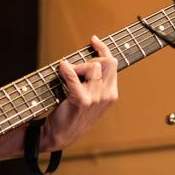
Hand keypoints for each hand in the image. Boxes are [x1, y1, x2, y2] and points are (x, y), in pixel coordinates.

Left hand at [44, 35, 117, 149]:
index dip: (103, 49)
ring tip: (66, 73)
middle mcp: (107, 95)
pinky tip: (61, 67)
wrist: (61, 135)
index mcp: (111, 93)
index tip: (93, 40)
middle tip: (76, 66)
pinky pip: (74, 77)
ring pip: (92, 67)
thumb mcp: (90, 97)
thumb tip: (90, 57)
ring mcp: (96, 98)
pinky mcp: (82, 100)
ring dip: (77, 66)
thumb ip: (94, 80)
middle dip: (90, 58)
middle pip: (106, 62)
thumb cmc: (73, 114)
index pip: (113, 63)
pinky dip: (66, 69)